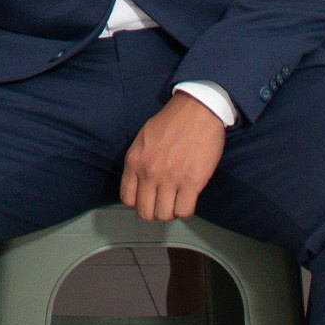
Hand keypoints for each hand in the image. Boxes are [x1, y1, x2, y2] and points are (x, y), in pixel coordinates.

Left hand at [119, 92, 225, 221]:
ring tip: (176, 202)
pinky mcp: (191, 182)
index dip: (138, 203)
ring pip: (164, 215)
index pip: (127, 198)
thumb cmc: (172, 122)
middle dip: (154, 212)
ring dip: (171, 213)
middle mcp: (149, 172)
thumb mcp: (143, 139)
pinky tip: (188, 200)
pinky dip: (186, 210)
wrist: (197, 110)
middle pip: (145, 212)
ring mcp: (170, 178)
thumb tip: (139, 183)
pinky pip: (184, 211)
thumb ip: (138, 162)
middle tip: (163, 204)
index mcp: (134, 161)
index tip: (147, 200)